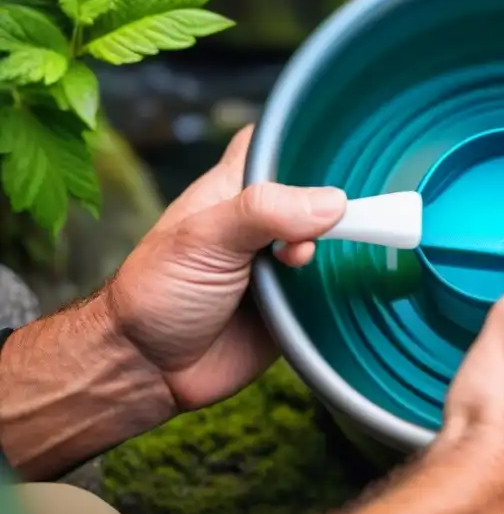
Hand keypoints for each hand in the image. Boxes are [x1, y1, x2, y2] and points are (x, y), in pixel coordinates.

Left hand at [106, 125, 346, 410]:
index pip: (277, 144)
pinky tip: (327, 286)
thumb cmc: (157, 292)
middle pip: (319, 194)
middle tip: (327, 223)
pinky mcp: (296, 301)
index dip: (305, 143)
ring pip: (332, 240)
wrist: (151, 369)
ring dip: (338, 248)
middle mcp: (264, 221)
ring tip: (301, 264)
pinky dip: (341, 283)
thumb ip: (264, 212)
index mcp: (235, 189)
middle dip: (335, 205)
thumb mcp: (205, 239)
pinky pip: (334, 285)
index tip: (334, 153)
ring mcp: (281, 261)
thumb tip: (331, 203)